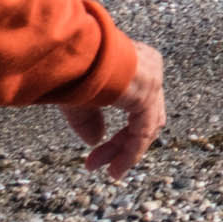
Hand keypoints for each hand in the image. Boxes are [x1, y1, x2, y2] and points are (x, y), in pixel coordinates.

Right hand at [65, 38, 166, 178]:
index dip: (121, 129)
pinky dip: (131, 153)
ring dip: (125, 151)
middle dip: (122, 144)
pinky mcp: (146, 95)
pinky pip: (143, 132)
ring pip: (145, 127)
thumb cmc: (71, 64)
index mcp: (137, 62)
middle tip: (96, 164)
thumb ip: (89, 117)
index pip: (139, 104)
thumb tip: (96, 140)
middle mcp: (150, 69)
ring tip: (109, 171)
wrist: (72, 50)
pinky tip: (115, 170)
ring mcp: (151, 81)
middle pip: (144, 118)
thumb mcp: (78, 95)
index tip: (96, 149)